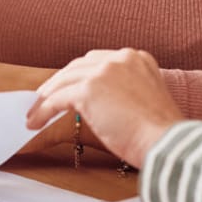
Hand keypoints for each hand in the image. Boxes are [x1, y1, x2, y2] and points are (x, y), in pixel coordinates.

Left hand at [27, 49, 184, 165]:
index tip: (66, 87)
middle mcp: (121, 58)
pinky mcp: (89, 89)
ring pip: (64, 81)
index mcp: (138, 59)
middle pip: (78, 67)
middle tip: (43, 98)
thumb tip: (99, 105)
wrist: (168, 143)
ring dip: (45, 98)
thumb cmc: (162, 135)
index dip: (78, 76)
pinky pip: (56, 99)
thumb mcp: (147, 101)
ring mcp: (105, 71)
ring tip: (34, 113)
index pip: (98, 62)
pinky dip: (42, 111)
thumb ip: (125, 94)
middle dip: (58, 83)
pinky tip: (35, 123)